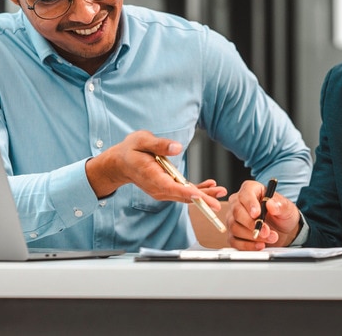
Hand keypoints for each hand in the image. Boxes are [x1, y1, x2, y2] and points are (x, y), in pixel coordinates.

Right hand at [85, 130, 225, 205]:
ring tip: (220, 191)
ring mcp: (162, 190)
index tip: (197, 195)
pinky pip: (183, 191)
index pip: (168, 186)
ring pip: (184, 195)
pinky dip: (197, 190)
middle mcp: (157, 187)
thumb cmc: (131, 149)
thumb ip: (159, 144)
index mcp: (150, 175)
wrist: (121, 163)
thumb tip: (177, 148)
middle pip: (180, 195)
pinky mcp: (166, 188)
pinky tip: (210, 186)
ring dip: (203, 196)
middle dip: (200, 199)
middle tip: (217, 202)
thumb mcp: (141, 140)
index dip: (183, 191)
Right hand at [226, 179, 301, 250]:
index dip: (250, 204)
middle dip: (252, 224)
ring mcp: (233, 218)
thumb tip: (271, 204)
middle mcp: (238, 202)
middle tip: (266, 231)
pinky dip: (248, 245)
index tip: (257, 214)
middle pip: (237, 212)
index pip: (245, 194)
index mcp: (251, 189)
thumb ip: (280, 205)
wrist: (282, 229)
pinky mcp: (233, 234)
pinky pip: (235, 241)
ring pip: (235, 227)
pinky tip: (260, 245)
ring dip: (253, 236)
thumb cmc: (281, 213)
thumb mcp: (287, 208)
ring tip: (270, 238)